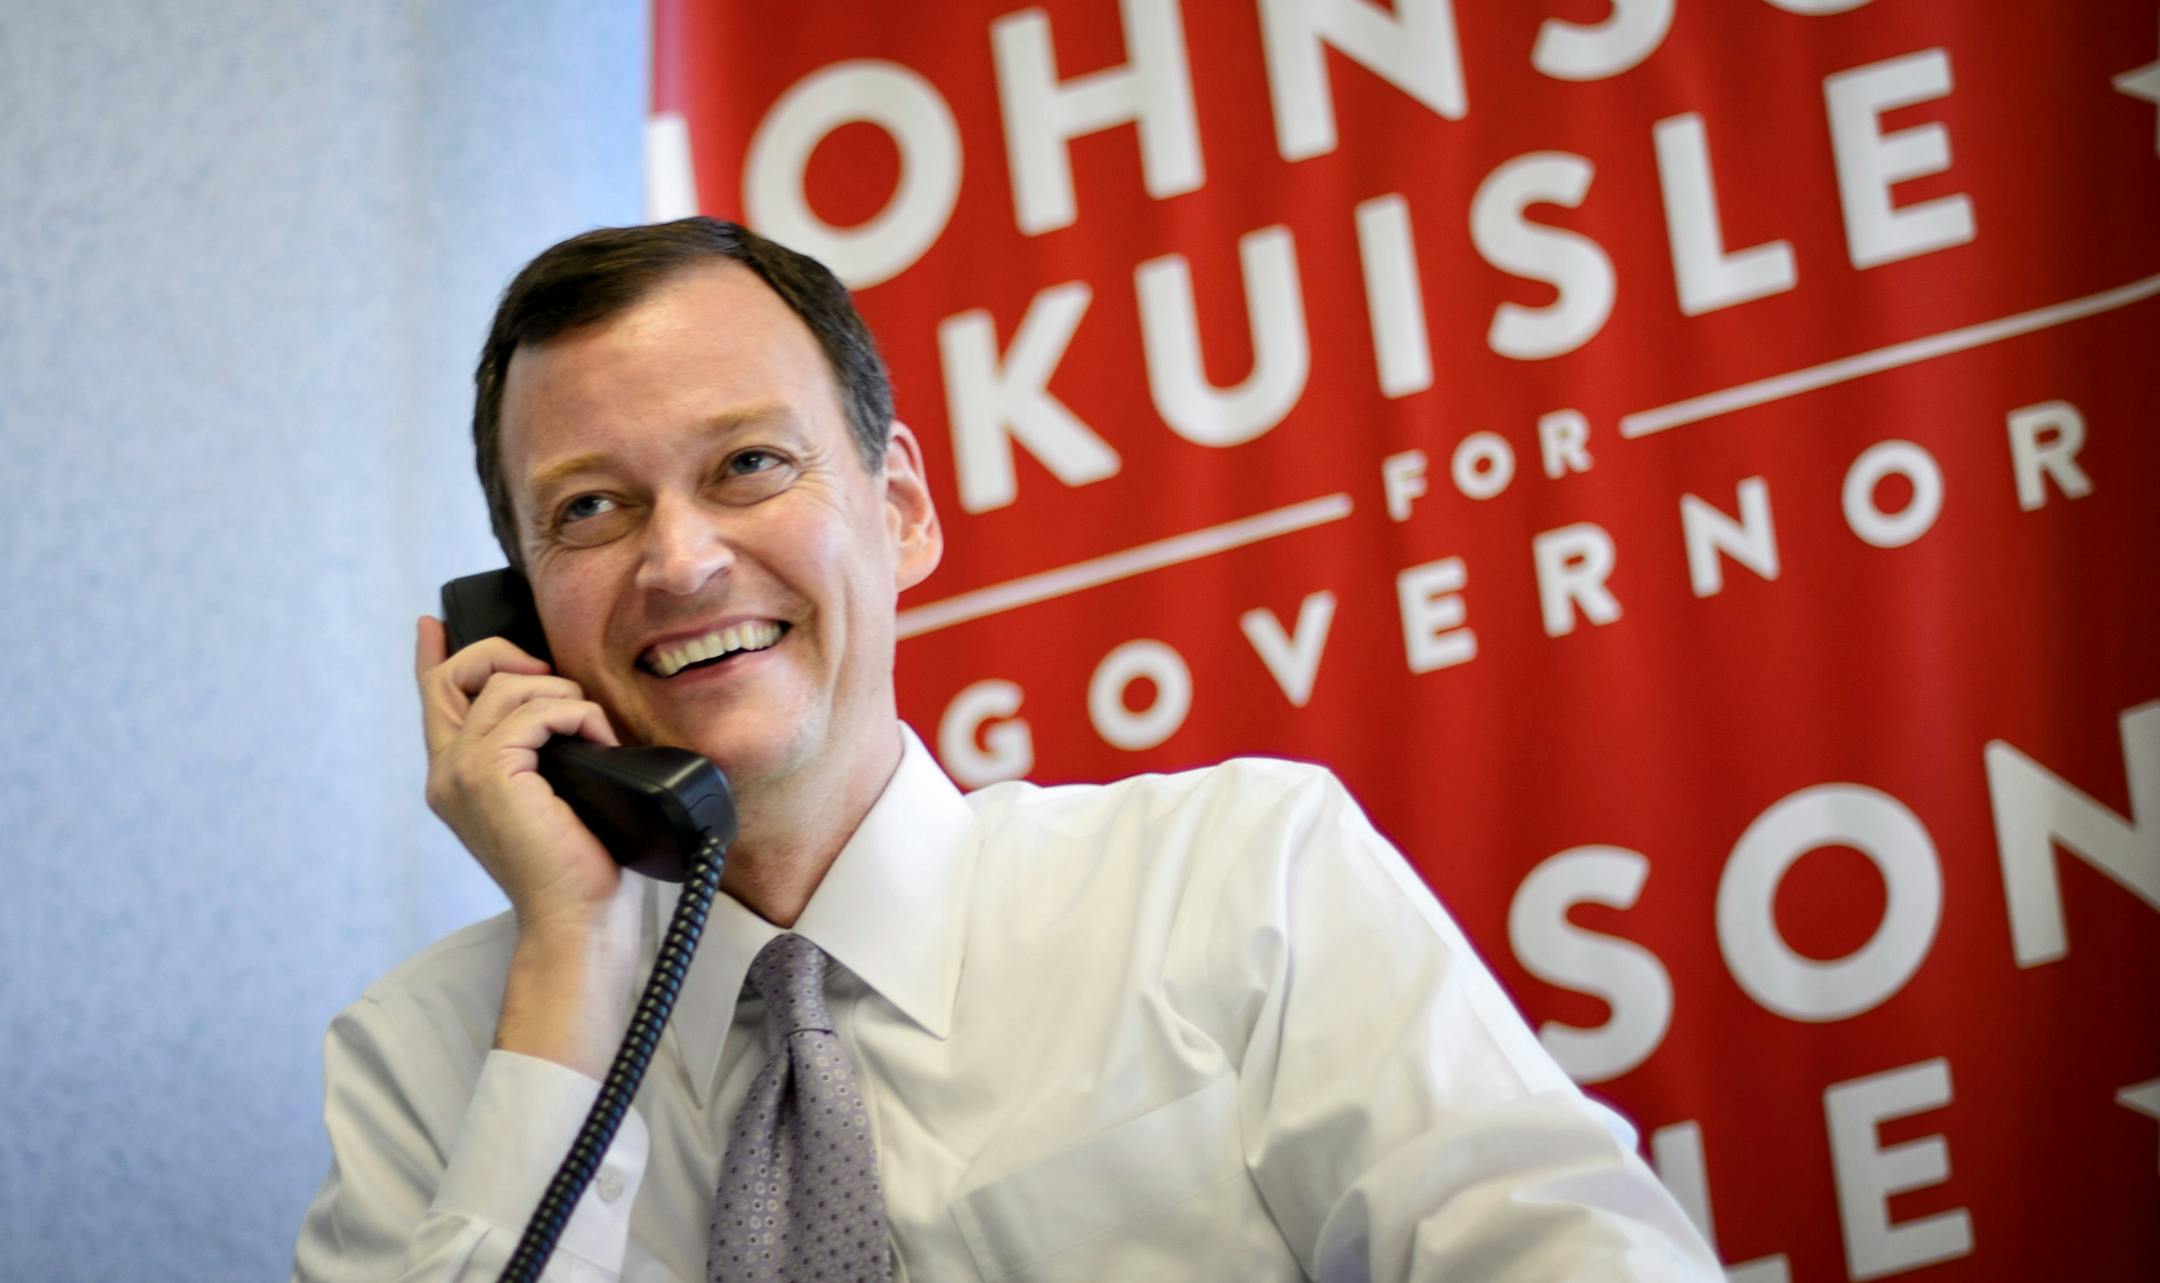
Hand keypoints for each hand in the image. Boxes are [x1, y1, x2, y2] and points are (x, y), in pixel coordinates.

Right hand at [414, 615, 629, 931]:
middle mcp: (446, 771)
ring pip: (507, 685)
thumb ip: (532, 754)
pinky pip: (537, 710)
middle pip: (456, 675)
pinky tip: (598, 740)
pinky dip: (578, 715)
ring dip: (562, 695)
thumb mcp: (548, 796)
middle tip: (555, 680)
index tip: (430, 624)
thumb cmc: (574, 865)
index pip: (432, 700)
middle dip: (508, 656)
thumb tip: (560, 710)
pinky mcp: (490, 773)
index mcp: (453, 778)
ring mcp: (462, 771)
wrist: (574, 917)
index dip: (432, 655)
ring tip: (592, 730)